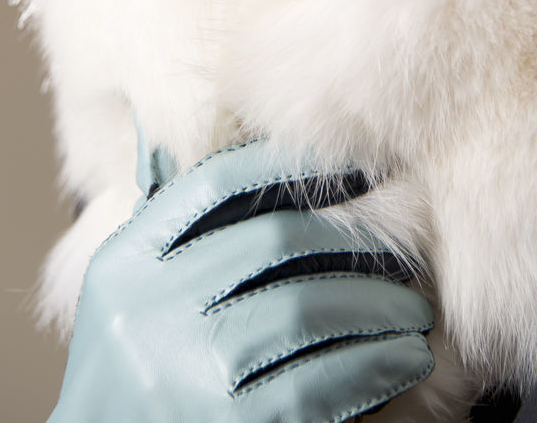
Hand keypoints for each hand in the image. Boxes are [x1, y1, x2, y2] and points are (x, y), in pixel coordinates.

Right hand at [48, 140, 433, 420]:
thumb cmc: (136, 380)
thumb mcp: (131, 302)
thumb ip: (179, 237)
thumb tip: (253, 154)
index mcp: (125, 264)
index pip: (214, 184)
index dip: (287, 166)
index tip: (350, 168)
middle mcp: (150, 310)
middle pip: (272, 240)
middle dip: (348, 239)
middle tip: (398, 251)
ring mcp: (188, 372)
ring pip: (306, 308)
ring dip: (375, 305)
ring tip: (411, 310)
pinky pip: (321, 381)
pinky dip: (374, 364)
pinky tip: (402, 359)